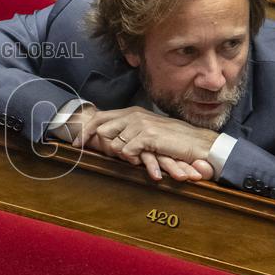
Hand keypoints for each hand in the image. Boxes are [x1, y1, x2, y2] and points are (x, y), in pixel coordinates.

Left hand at [83, 106, 217, 179]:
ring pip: (113, 142)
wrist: (198, 143)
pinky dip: (130, 158)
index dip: (85, 131)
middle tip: (96, 153)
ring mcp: (140, 124)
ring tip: (131, 159)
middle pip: (100, 128)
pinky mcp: (148, 136)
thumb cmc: (172, 140)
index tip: (76, 144)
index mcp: (132, 112)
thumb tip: (107, 140)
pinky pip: (126, 150)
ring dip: (118, 155)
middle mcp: (134, 115)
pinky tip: (139, 161)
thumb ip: (128, 133)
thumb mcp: (147, 133)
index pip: (99, 117)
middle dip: (97, 144)